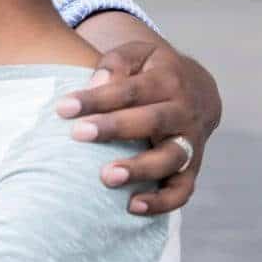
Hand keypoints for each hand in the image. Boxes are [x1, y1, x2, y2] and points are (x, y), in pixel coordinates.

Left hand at [56, 41, 221, 214]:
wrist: (198, 90)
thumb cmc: (152, 70)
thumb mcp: (137, 54)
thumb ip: (115, 65)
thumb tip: (95, 84)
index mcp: (168, 81)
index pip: (130, 89)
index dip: (97, 99)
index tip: (63, 108)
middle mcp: (183, 112)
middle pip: (152, 121)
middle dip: (115, 128)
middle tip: (78, 134)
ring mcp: (191, 142)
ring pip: (171, 158)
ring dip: (140, 169)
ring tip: (106, 177)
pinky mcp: (192, 168)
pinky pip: (182, 189)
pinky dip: (162, 201)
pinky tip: (133, 207)